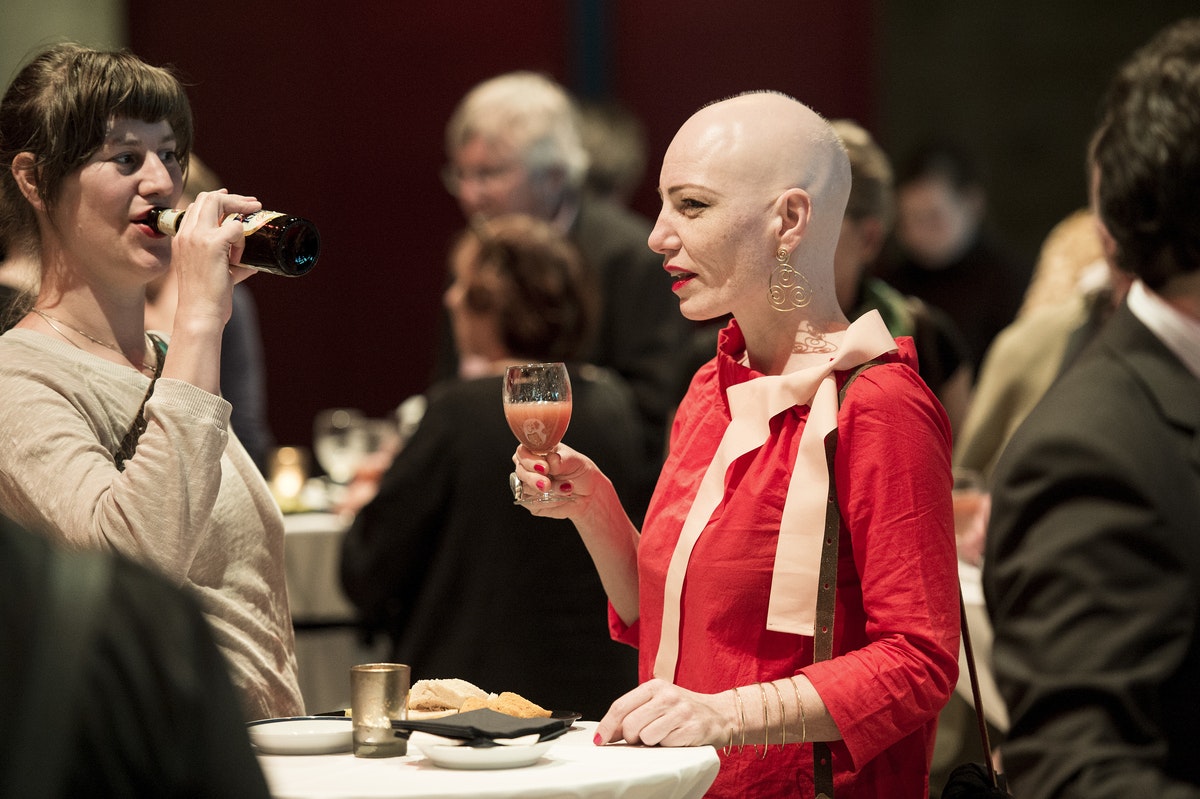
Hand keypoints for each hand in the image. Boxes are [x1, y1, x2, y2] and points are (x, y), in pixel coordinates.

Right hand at [171, 189, 261, 325]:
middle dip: (234, 198)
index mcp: (182, 238)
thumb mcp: (216, 272)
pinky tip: (239, 258)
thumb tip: (254, 263)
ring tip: (251, 226)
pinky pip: (236, 228)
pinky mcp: (212, 244)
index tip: (239, 203)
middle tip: (254, 205)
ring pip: (218, 202)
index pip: (197, 205)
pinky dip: (243, 240)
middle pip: (208, 197)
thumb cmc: (208, 297)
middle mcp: (186, 233)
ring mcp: (197, 236)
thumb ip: (231, 262)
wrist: (199, 313)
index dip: (219, 199)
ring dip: (240, 211)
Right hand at [511, 442, 601, 517]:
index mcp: (538, 452)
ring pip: (524, 488)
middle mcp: (530, 467)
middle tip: (547, 484)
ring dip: (544, 491)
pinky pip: (531, 503)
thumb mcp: (576, 461)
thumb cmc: (580, 472)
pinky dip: (547, 502)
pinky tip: (560, 499)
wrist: (589, 494)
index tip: (544, 467)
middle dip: (533, 478)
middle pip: (520, 470)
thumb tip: (551, 461)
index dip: (530, 460)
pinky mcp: (531, 502)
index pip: (523, 452)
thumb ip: (562, 460)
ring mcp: (529, 485)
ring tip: (565, 489)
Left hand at [593, 679, 729, 747]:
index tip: (599, 740)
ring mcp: (681, 712)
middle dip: (631, 738)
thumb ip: (632, 713)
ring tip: (662, 735)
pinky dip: (667, 746)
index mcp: (654, 686)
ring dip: (650, 742)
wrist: (720, 714)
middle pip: (630, 725)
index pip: (620, 706)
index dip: (607, 726)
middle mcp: (667, 695)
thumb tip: (606, 734)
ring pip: (646, 737)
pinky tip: (676, 738)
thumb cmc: (683, 710)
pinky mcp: (692, 729)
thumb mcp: (657, 703)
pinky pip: (666, 745)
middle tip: (642, 737)